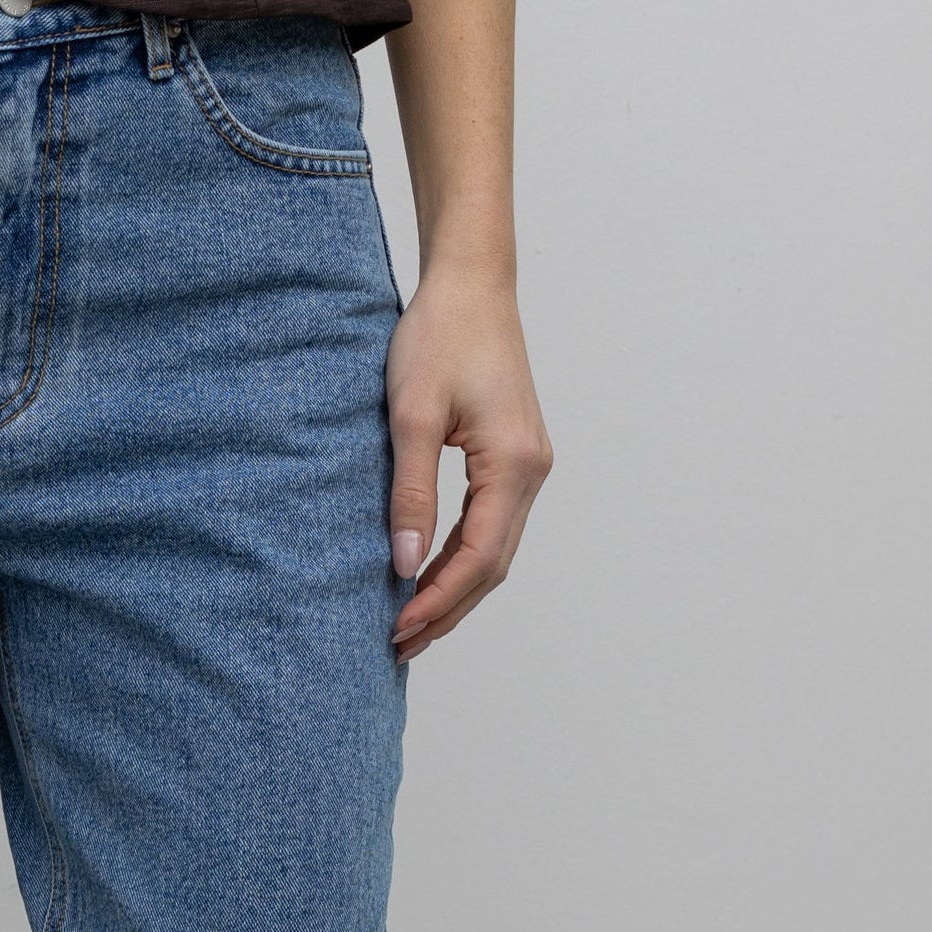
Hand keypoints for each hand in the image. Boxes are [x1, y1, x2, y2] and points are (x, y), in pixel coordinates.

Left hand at [387, 268, 550, 657]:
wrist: (472, 285)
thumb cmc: (438, 337)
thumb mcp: (410, 416)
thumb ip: (410, 493)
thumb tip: (404, 564)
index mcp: (513, 464)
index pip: (478, 557)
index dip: (438, 599)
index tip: (397, 627)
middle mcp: (534, 471)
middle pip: (494, 565)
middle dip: (447, 608)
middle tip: (399, 645)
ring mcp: (530, 464)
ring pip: (496, 548)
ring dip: (456, 588)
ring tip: (411, 623)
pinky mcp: (516, 455)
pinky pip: (493, 522)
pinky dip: (463, 555)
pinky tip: (430, 573)